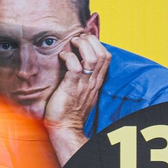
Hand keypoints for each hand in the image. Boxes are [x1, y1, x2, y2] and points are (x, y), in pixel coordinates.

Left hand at [41, 35, 109, 164]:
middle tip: (78, 39)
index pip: (106, 57)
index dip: (97, 44)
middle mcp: (93, 82)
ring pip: (92, 57)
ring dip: (82, 45)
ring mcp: (83, 85)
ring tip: (72, 43)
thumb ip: (84, 79)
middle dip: (90, 41)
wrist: (65, 128)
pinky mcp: (71, 87)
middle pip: (101, 54)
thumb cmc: (69, 110)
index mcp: (96, 82)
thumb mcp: (82, 92)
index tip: (85, 41)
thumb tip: (78, 64)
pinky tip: (61, 56)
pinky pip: (75, 67)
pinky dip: (69, 57)